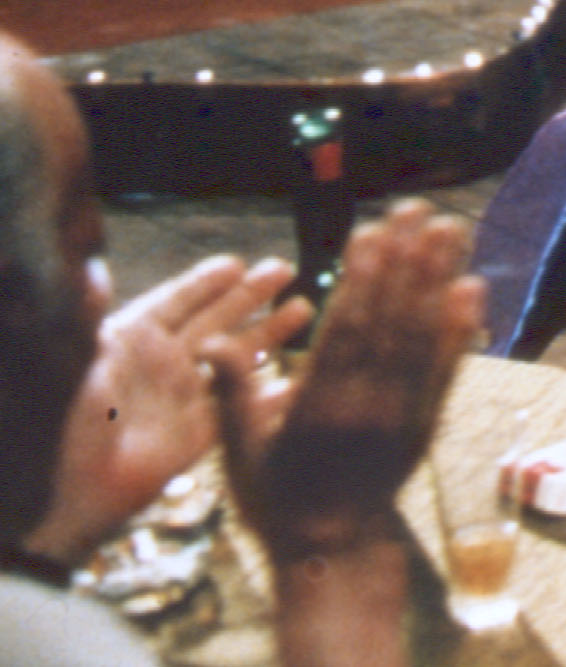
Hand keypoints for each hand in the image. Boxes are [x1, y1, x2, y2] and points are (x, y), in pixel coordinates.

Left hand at [28, 256, 310, 564]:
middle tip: (283, 270)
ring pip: (233, 356)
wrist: (77, 493)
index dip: (204, 283)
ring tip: (303, 308)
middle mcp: (159, 364)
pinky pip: (240, 404)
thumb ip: (92, 317)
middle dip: (248, 296)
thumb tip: (91, 274)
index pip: (173, 302)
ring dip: (267, 333)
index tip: (236, 264)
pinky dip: (268, 390)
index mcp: (128, 342)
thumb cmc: (70, 425)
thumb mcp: (79, 363)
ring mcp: (181, 397)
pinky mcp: (199, 432)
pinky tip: (295, 378)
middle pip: (212, 320)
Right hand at [212, 202, 484, 563]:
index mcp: (318, 409)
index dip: (363, 280)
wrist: (333, 549)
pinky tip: (472, 289)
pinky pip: (447, 369)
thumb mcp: (238, 452)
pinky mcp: (428, 421)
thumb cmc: (275, 498)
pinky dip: (461, 328)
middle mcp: (367, 406)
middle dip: (407, 262)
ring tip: (450, 230)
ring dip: (439, 280)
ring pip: (424, 337)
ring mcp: (403, 413)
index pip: (345, 331)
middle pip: (391, 322)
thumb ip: (231, 393)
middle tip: (420, 209)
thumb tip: (213, 342)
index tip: (373, 231)